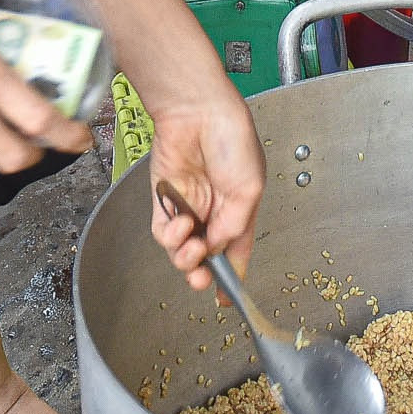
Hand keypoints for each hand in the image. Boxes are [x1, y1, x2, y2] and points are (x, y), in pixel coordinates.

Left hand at [145, 83, 264, 288]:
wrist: (197, 112)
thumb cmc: (231, 139)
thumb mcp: (249, 189)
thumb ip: (234, 226)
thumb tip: (216, 250)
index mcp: (240, 209)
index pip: (236, 252)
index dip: (232, 279)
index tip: (227, 301)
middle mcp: (214, 210)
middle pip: (207, 256)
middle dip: (202, 274)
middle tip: (201, 280)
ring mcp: (189, 206)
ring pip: (182, 250)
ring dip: (186, 256)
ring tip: (192, 245)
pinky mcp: (164, 200)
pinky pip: (163, 232)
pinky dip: (171, 237)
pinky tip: (181, 223)